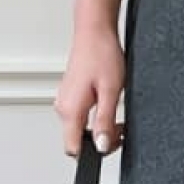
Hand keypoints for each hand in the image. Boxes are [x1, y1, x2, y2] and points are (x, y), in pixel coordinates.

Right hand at [55, 23, 125, 156]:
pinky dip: (94, 114)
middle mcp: (62, 107)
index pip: (73, 149)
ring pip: (79, 126)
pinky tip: (106, 99)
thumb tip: (101, 146)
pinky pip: (80, 114)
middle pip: (77, 139)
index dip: (94, 153)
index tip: (112, 143)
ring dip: (99, 125)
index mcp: (70, 110)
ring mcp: (64, 100)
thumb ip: (105, 121)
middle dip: (100, 138)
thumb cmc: (102, 54)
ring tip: (114, 107)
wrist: (95, 30)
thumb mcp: (111, 90)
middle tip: (120, 126)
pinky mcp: (70, 94)